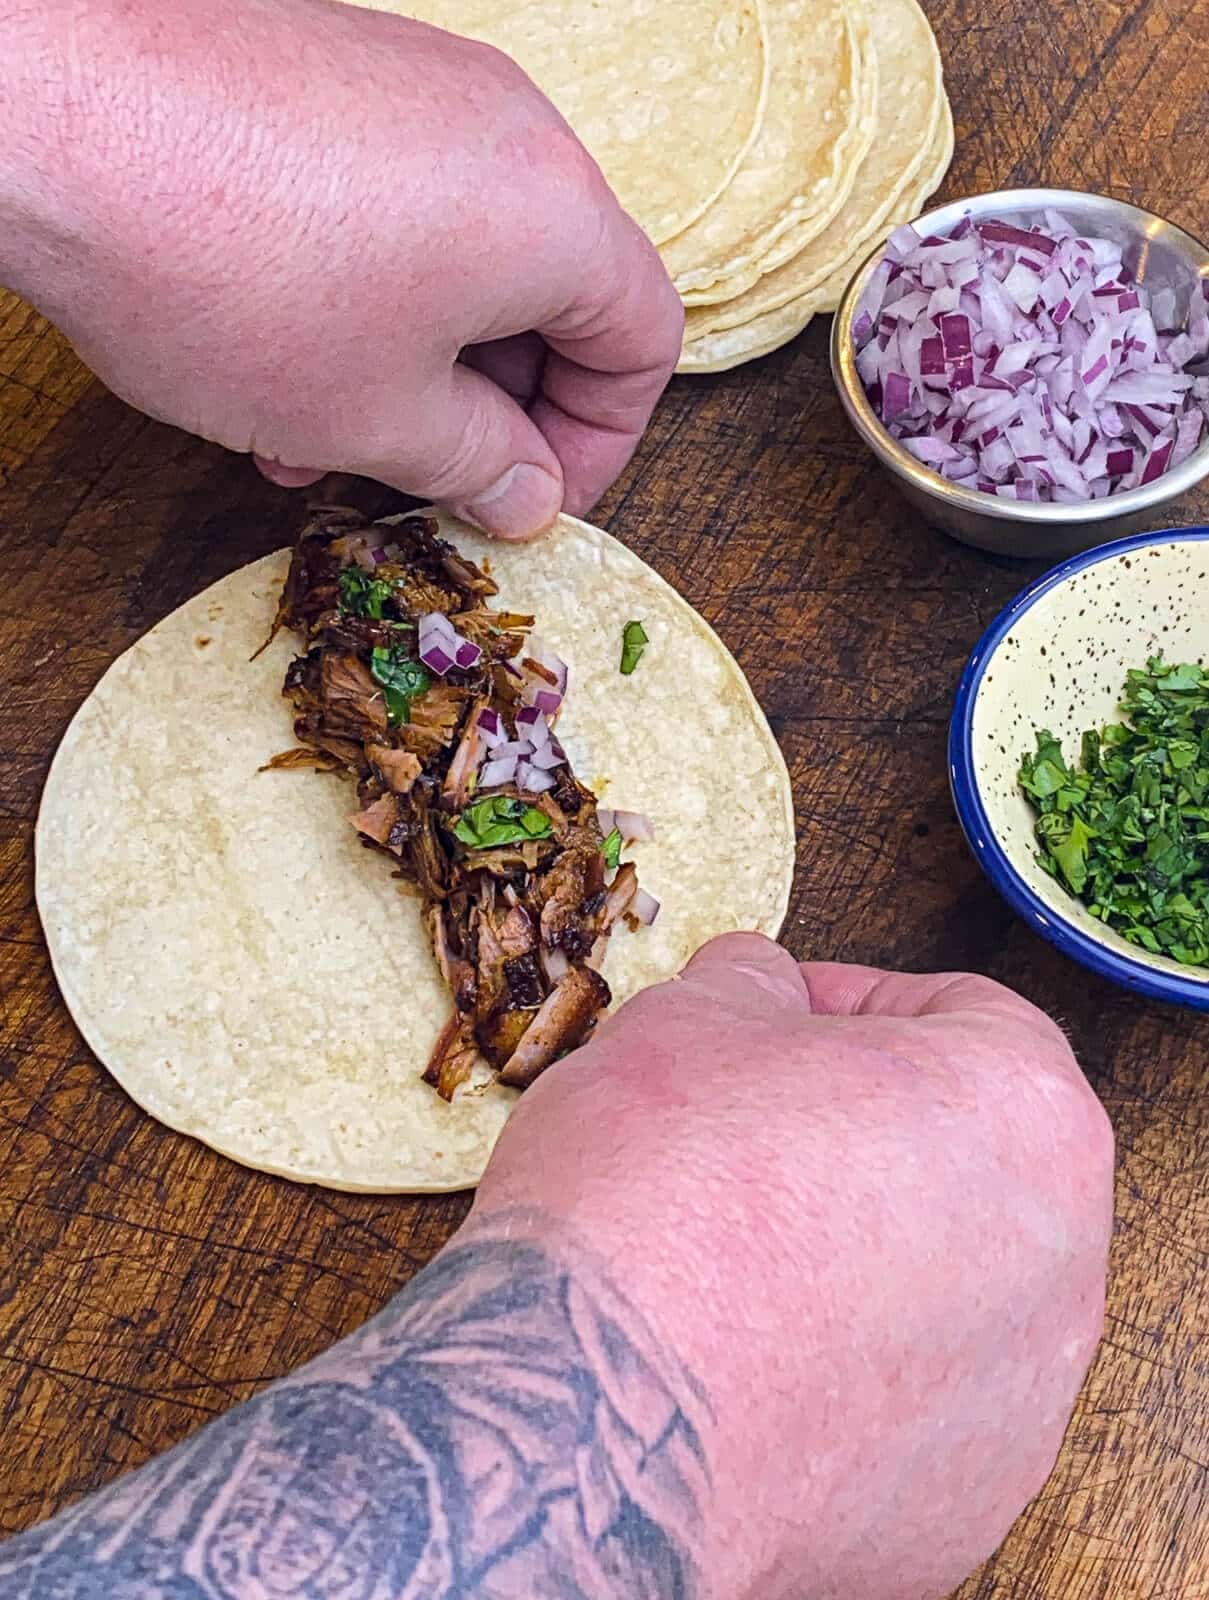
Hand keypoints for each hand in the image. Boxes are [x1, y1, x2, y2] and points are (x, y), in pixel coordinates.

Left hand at [4, 0, 682, 536]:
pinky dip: (371, 297)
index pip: (646, 338)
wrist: (50, 115)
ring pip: (466, 258)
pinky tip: (283, 359)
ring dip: (421, 366)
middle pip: (557, 294)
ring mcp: (419, 87)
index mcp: (555, 211)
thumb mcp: (375, 415)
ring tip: (328, 440)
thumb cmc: (233, 275)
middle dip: (500, 411)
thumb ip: (477, 463)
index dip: (604, 442)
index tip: (539, 499)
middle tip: (435, 481)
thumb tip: (526, 490)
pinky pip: (398, 206)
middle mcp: (507, 128)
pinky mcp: (337, 75)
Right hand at [472, 934, 1114, 1599]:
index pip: (965, 1014)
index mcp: (1023, 1112)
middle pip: (961, 1153)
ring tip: (733, 1245)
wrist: (592, 1415)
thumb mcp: (686, 1018)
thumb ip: (751, 984)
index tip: (780, 1014)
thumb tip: (760, 991)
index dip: (852, 998)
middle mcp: (1056, 1261)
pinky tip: (742, 1348)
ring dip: (852, 1250)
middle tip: (749, 1121)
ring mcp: (1017, 1397)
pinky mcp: (956, 1502)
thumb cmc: (657, 1201)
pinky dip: (840, 1368)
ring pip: (940, 1284)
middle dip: (854, 1124)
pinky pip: (907, 1400)